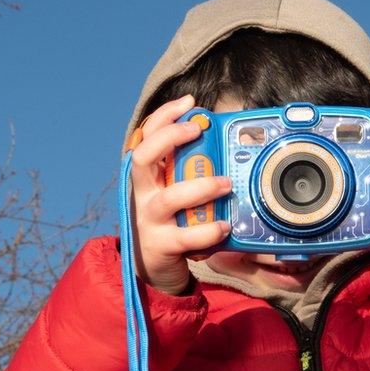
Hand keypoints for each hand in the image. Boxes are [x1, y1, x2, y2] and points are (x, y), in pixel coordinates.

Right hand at [129, 94, 231, 294]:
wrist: (153, 267)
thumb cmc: (171, 221)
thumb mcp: (173, 191)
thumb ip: (188, 170)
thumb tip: (222, 141)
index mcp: (147, 177)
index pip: (145, 136)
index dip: (164, 116)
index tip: (190, 103)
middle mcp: (143, 194)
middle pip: (143, 157)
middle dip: (170, 138)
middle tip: (198, 130)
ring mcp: (150, 220)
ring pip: (170, 198)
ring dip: (201, 187)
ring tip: (226, 184)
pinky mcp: (162, 245)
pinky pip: (186, 236)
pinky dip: (208, 231)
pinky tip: (224, 226)